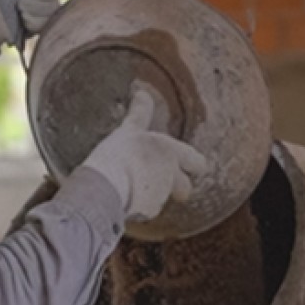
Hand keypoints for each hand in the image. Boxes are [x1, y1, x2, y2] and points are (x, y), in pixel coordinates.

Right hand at [77, 83, 208, 221]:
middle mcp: (172, 175)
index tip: (189, 166)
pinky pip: (146, 210)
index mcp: (171, 152)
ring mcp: (162, 195)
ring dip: (153, 196)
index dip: (193, 165)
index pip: (197, 162)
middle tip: (161, 184)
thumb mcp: (129, 129)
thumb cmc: (118, 154)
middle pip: (186, 187)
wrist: (106, 185)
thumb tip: (142, 92)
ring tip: (130, 189)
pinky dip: (137, 207)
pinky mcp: (149, 212)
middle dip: (179, 188)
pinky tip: (121, 200)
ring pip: (163, 198)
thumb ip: (140, 113)